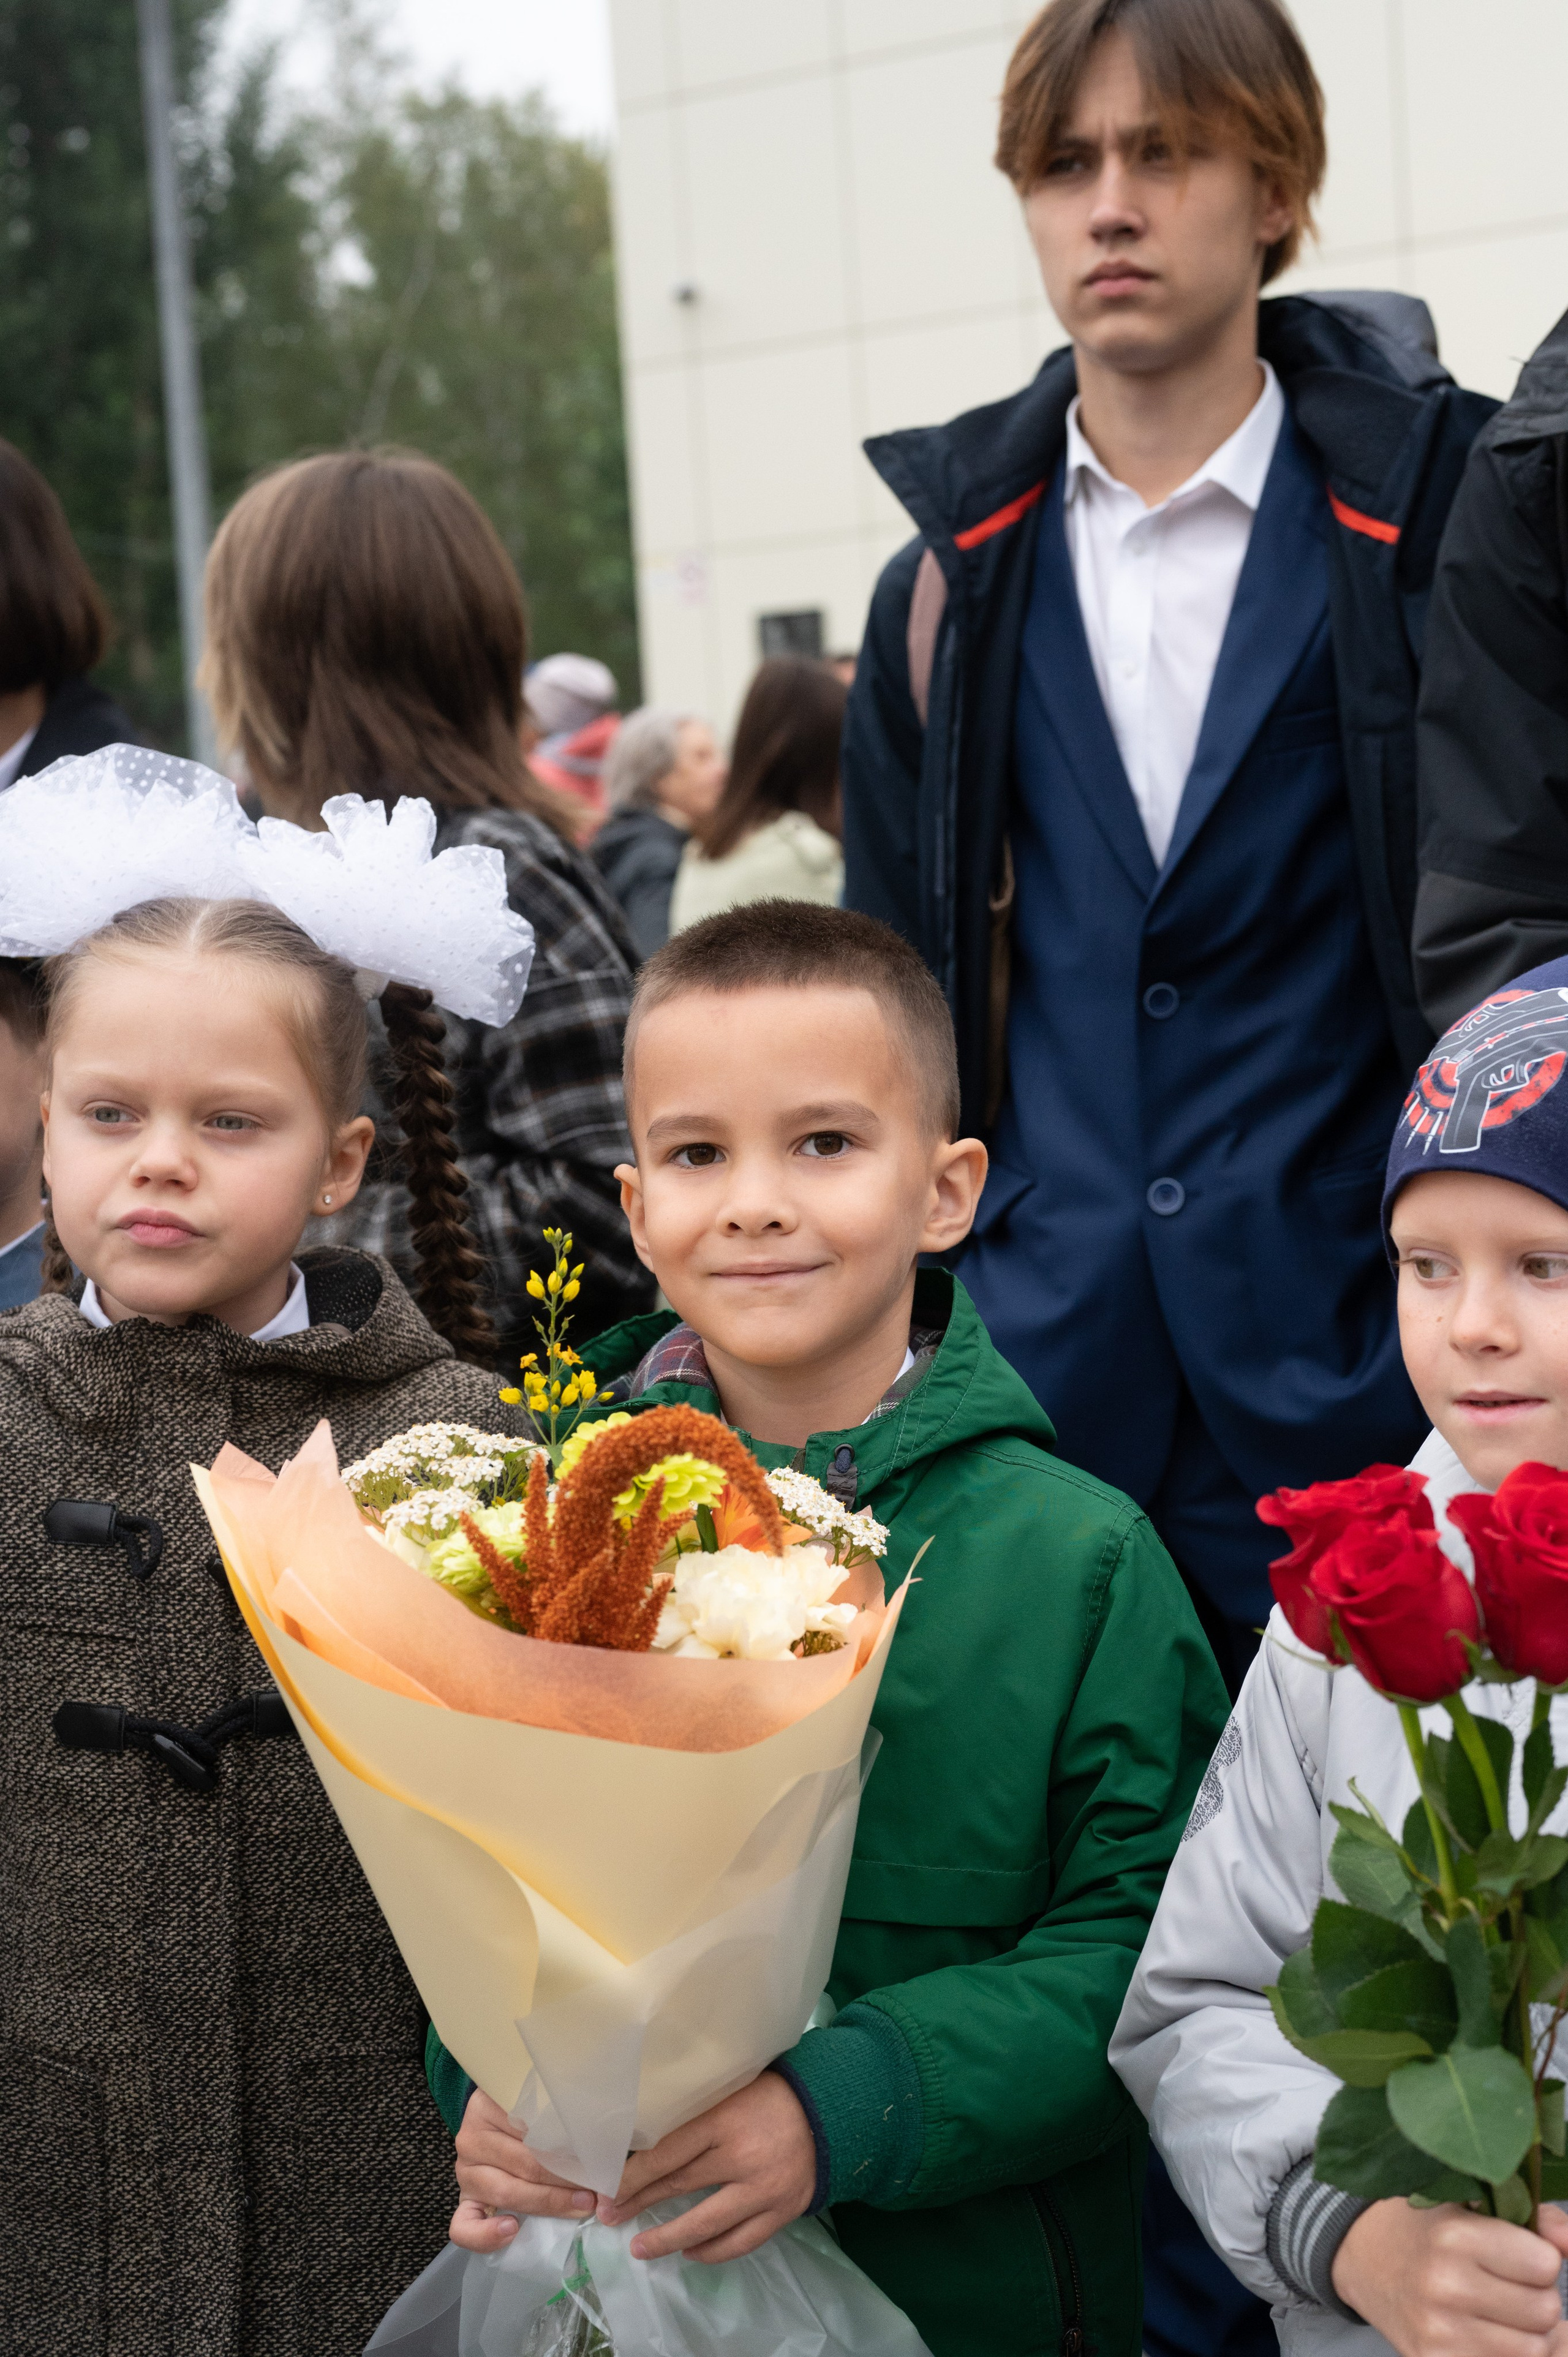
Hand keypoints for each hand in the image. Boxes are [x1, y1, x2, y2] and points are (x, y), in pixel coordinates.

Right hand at [448, 2090, 596, 2252]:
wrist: (498, 2120)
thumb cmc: (528, 2114)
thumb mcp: (538, 2103)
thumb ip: (557, 2116)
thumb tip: (598, 2143)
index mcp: (488, 2106)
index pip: (532, 2128)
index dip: (568, 2145)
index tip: (597, 2158)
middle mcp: (472, 2137)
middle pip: (524, 2163)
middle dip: (565, 2178)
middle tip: (597, 2187)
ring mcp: (464, 2170)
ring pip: (506, 2191)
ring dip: (548, 2202)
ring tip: (579, 2205)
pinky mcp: (463, 2198)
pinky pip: (464, 2226)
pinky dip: (487, 2234)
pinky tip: (512, 2229)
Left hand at [598, 2072, 817, 2264]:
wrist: (832, 2111)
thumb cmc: (771, 2094)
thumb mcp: (730, 2090)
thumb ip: (695, 2112)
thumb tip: (644, 2137)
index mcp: (725, 2118)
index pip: (668, 2151)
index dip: (634, 2174)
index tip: (606, 2187)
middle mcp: (742, 2157)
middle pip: (679, 2185)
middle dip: (639, 2202)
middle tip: (610, 2215)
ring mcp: (763, 2190)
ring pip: (705, 2224)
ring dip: (667, 2238)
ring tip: (640, 2248)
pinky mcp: (782, 2212)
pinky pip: (739, 2242)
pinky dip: (711, 2251)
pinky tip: (689, 2251)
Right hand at [1331, 2198, 1567, 2355]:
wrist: (1360, 2255)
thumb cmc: (1425, 2226)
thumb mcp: (1471, 2202)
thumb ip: (1532, 2216)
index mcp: (1455, 2235)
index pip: (1545, 2263)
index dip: (1539, 2257)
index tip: (1518, 2252)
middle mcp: (1445, 2285)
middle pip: (1544, 2311)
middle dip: (1538, 2297)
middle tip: (1511, 2283)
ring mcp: (1438, 2332)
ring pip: (1533, 2349)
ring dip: (1529, 2333)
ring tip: (1503, 2311)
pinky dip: (1507, 2354)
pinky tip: (1491, 2335)